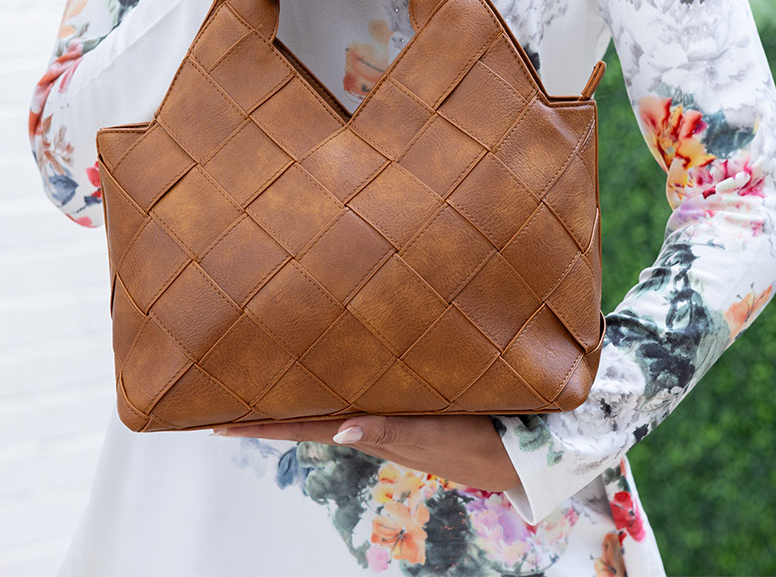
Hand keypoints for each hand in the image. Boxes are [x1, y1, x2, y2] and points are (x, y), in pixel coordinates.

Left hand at [212, 414, 521, 493]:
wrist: (506, 449)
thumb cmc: (469, 441)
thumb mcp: (429, 436)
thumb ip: (388, 431)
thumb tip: (340, 431)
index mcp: (364, 430)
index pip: (299, 427)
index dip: (259, 426)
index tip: (218, 424)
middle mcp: (363, 423)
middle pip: (301, 417)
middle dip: (262, 413)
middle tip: (221, 401)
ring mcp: (378, 416)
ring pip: (323, 407)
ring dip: (289, 399)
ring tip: (258, 386)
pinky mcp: (396, 408)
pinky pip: (351, 397)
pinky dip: (326, 389)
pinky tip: (321, 377)